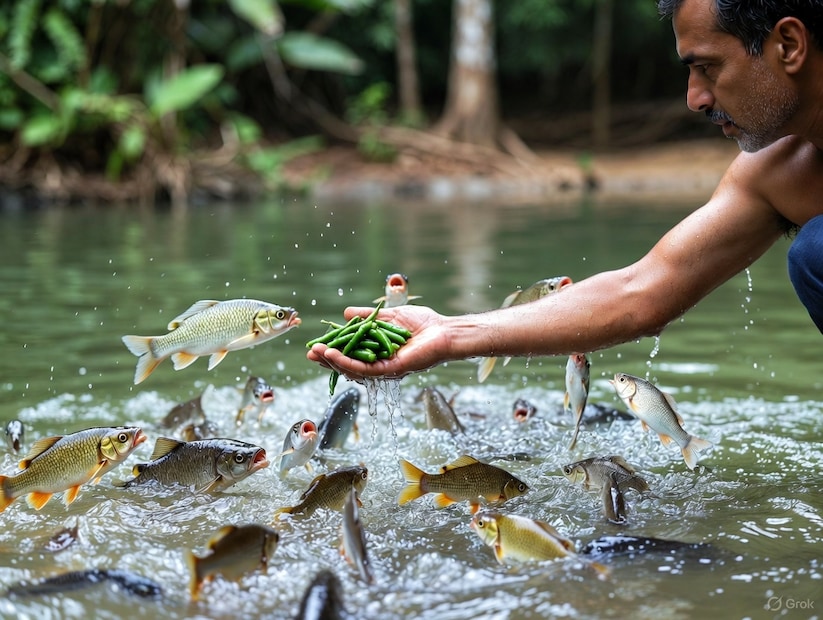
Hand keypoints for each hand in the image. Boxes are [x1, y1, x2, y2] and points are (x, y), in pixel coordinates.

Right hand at [306, 305, 448, 378]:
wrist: (444, 331)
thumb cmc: (423, 324)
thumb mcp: (388, 316)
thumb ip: (367, 316)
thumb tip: (345, 313)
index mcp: (378, 353)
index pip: (352, 354)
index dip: (334, 350)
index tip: (317, 344)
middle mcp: (380, 364)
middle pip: (349, 366)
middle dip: (328, 360)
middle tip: (311, 353)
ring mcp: (385, 369)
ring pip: (353, 370)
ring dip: (333, 361)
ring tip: (318, 353)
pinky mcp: (391, 370)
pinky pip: (365, 369)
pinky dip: (348, 362)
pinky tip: (334, 354)